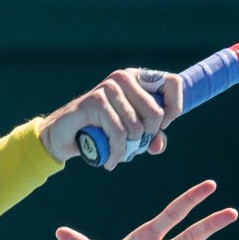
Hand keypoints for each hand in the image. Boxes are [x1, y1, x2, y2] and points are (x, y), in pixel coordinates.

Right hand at [39, 68, 182, 169]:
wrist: (65, 135)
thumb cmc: (102, 131)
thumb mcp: (133, 133)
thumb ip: (152, 136)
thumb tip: (157, 144)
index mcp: (138, 78)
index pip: (173, 83)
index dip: (173, 110)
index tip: (158, 127)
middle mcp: (123, 78)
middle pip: (156, 113)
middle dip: (146, 137)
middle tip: (132, 146)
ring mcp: (108, 87)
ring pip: (136, 126)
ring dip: (129, 149)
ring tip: (119, 154)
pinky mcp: (95, 101)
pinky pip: (118, 133)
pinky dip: (117, 153)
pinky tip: (111, 161)